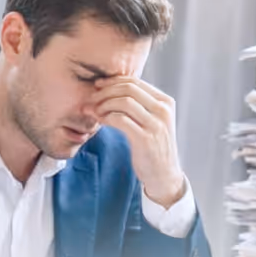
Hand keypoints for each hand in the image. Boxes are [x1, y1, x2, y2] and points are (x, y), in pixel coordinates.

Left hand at [86, 77, 185, 208]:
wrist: (163, 175)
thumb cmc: (152, 146)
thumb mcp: (151, 120)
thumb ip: (138, 104)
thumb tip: (108, 88)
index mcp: (165, 102)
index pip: (135, 82)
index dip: (112, 81)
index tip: (97, 86)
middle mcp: (163, 110)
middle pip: (128, 89)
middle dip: (105, 92)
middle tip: (91, 99)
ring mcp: (156, 124)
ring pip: (124, 102)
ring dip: (103, 105)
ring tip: (93, 111)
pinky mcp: (146, 139)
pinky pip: (120, 120)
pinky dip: (106, 118)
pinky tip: (100, 121)